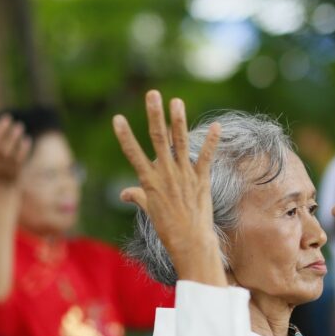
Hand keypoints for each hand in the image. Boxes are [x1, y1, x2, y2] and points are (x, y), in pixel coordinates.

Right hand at [0, 114, 31, 188]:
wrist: (1, 193)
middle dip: (2, 129)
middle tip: (8, 117)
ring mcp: (4, 168)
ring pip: (8, 149)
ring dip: (14, 135)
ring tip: (19, 125)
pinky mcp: (16, 171)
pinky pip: (20, 157)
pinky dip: (23, 147)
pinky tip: (27, 139)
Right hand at [112, 91, 224, 285]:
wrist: (190, 241)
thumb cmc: (168, 228)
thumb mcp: (150, 210)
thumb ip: (138, 197)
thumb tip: (124, 194)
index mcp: (149, 180)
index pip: (133, 153)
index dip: (124, 136)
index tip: (116, 118)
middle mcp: (166, 174)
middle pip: (158, 139)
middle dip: (154, 115)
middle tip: (152, 94)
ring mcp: (184, 175)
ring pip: (180, 142)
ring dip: (179, 120)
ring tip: (176, 101)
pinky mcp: (202, 179)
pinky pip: (206, 156)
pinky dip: (212, 141)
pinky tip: (217, 125)